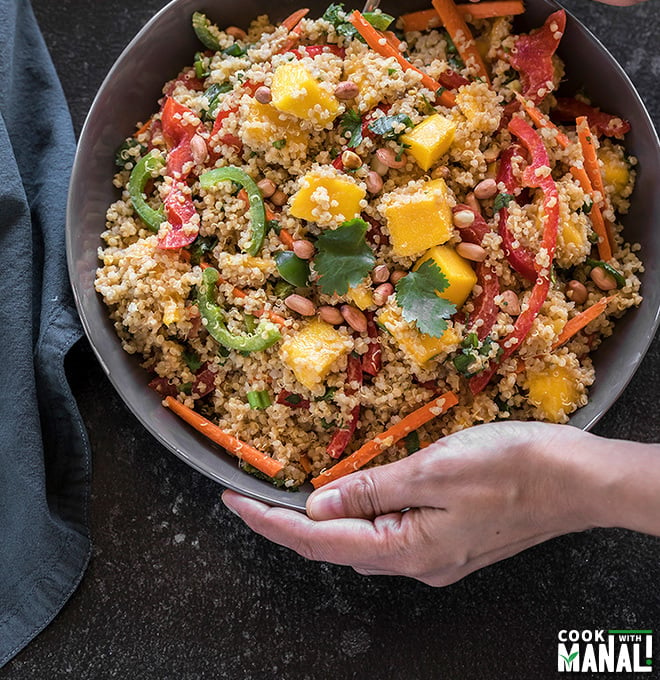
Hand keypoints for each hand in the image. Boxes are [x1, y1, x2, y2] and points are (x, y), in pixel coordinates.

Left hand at [222, 422, 603, 585]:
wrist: (577, 480)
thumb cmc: (514, 469)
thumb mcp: (434, 469)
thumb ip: (372, 488)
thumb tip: (318, 502)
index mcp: (406, 548)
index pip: (317, 539)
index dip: (269, 520)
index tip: (232, 500)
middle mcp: (416, 561)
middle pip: (333, 546)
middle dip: (287, 522)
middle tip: (251, 493)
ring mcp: (435, 555)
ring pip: (360, 540)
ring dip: (322, 519)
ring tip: (288, 493)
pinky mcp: (449, 540)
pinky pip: (388, 532)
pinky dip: (359, 514)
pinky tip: (354, 494)